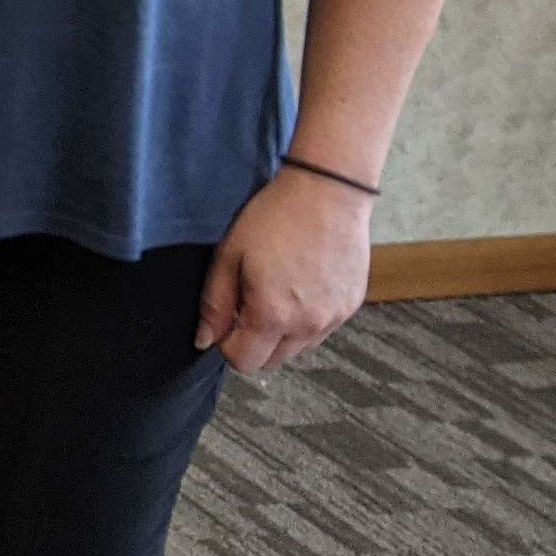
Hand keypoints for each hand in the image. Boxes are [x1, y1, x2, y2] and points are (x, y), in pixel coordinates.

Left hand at [195, 167, 373, 371]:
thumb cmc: (273, 218)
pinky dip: (305, 319)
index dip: (226, 344)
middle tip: (247, 300)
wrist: (327, 193)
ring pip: (297, 347)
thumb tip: (205, 340)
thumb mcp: (229, 255)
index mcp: (273, 315)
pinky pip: (320, 329)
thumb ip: (215, 304)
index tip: (224, 318)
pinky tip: (299, 284)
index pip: (244, 362)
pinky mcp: (350, 307)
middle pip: (271, 361)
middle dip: (252, 341)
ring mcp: (334, 318)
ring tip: (274, 288)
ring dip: (280, 332)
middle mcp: (308, 325)